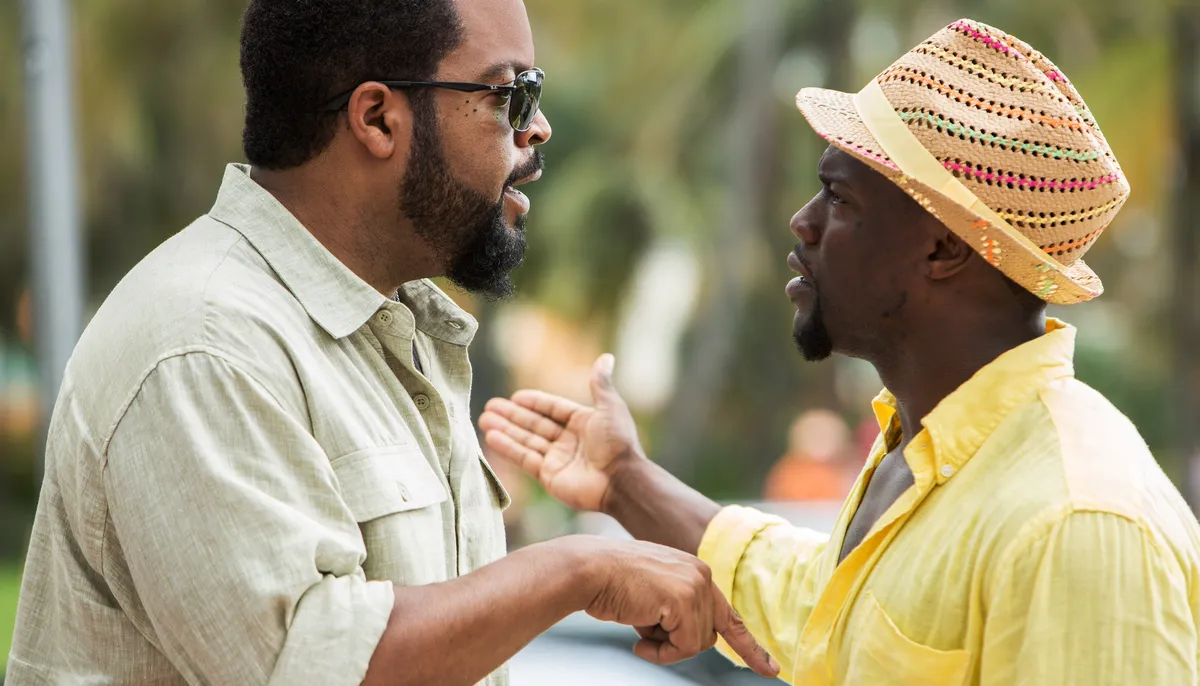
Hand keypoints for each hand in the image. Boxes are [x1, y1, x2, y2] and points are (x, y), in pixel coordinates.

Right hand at [479, 354, 642, 511]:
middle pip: (535, 424)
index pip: (553, 409)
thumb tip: (607, 357)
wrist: (621, 481)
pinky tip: (491, 437)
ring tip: (483, 420)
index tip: (515, 397)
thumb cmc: (618, 443)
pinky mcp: (548, 476)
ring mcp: (557, 459)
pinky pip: (525, 459)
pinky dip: (508, 448)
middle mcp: (568, 441)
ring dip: (505, 430)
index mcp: (583, 423)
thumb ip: (600, 384)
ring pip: (526, 440)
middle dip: (512, 416)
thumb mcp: (610, 407)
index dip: (535, 402)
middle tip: (490, 406)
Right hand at [563, 536, 778, 677]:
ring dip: (665, 646)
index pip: (729, 615)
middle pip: (708, 635)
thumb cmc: (612, 583)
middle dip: (677, 643)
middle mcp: (702, 575)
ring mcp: (696, 586)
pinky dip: (660, 651)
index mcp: (696, 570)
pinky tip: (638, 635)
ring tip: (638, 625)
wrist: (589, 569)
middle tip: (645, 634)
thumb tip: (691, 639)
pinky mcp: (685, 600)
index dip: (750, 646)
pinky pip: (684, 646)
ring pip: (697, 643)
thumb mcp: (654, 592)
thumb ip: (678, 609)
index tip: (771, 669)